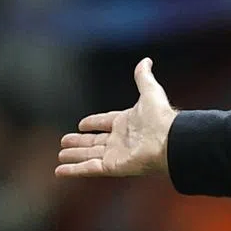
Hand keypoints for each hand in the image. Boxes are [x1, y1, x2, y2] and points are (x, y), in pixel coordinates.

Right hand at [56, 58, 177, 177]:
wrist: (170, 140)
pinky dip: (74, 170)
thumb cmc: (161, 117)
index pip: (105, 122)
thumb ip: (144, 77)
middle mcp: (120, 139)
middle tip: (64, 141)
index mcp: (127, 122)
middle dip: (80, 142)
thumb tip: (147, 60)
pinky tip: (59, 170)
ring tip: (60, 155)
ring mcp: (116, 154)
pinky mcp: (113, 166)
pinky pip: (89, 168)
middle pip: (95, 141)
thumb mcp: (150, 92)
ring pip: (89, 155)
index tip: (81, 124)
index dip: (94, 122)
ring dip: (74, 156)